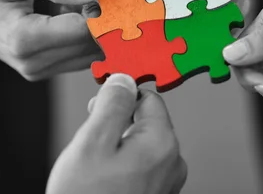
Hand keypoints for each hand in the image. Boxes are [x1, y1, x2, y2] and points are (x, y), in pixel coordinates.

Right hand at [0, 0, 102, 79]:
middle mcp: (34, 63)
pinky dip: (85, 28)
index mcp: (25, 41)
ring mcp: (39, 70)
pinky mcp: (44, 67)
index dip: (102, 5)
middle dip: (103, 11)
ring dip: (97, 20)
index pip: (85, 30)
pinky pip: (78, 51)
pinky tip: (75, 2)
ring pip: (90, 50)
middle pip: (92, 43)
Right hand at [47, 74, 186, 193]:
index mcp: (162, 143)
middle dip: (116, 123)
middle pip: (145, 121)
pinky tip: (102, 180)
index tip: (100, 103)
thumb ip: (112, 104)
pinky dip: (121, 165)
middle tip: (90, 140)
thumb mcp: (93, 141)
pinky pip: (140, 166)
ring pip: (140, 144)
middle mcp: (172, 162)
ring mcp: (166, 183)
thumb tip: (125, 79)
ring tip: (94, 166)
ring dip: (117, 145)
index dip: (121, 96)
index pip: (149, 98)